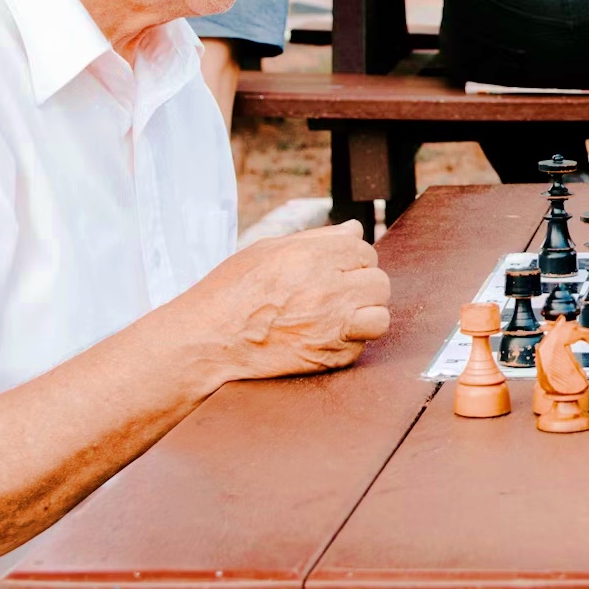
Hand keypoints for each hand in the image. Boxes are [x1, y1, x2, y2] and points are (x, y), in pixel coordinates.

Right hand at [169, 220, 390, 383]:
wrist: (207, 343)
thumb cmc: (230, 292)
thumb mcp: (267, 251)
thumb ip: (317, 239)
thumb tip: (355, 230)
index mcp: (313, 257)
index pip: (363, 250)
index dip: (351, 259)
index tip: (335, 269)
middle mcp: (328, 290)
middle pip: (378, 282)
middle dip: (362, 285)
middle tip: (337, 293)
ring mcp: (332, 326)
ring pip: (381, 315)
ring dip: (366, 315)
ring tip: (342, 316)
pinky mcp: (329, 357)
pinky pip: (362, 347)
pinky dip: (350, 343)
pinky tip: (326, 337)